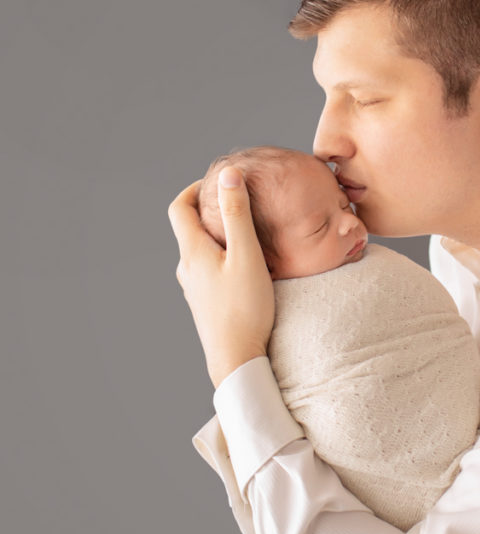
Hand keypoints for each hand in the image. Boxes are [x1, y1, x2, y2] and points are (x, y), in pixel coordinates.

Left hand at [169, 167, 274, 388]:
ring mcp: (194, 289)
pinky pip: (208, 270)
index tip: (217, 182)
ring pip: (200, 251)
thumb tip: (227, 174)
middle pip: (189, 228)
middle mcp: (187, 268)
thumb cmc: (244, 308)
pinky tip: (245, 267)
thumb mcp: (246, 255)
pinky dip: (221, 258)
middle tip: (238, 204)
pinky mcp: (204, 304)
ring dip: (218, 236)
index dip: (194, 188)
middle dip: (209, 210)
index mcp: (192, 251)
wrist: (236, 359)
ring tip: (246, 234)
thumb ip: (237, 214)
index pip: (179, 207)